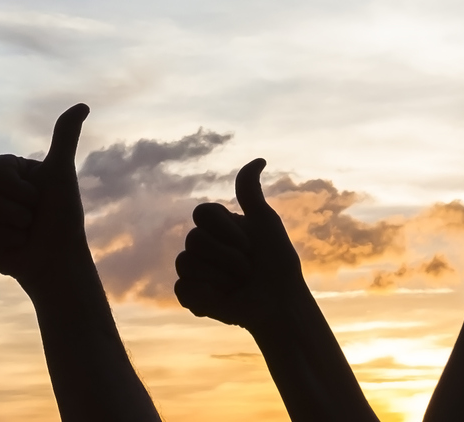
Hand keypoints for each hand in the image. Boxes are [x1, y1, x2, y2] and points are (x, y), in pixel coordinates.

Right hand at [0, 103, 92, 294]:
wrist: (56, 260)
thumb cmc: (62, 217)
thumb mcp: (62, 176)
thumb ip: (65, 139)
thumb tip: (82, 105)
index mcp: (4, 170)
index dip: (16, 190)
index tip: (36, 200)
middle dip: (6, 212)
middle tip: (29, 223)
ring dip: (1, 235)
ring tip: (21, 240)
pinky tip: (4, 252)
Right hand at [174, 158, 306, 331]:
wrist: (280, 304)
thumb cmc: (278, 264)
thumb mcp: (266, 223)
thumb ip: (251, 193)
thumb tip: (260, 159)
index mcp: (218, 225)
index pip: (202, 212)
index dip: (226, 230)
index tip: (249, 244)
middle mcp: (202, 244)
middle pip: (193, 239)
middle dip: (227, 257)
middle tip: (248, 270)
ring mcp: (194, 270)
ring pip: (185, 264)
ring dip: (220, 278)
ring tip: (237, 287)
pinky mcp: (191, 296)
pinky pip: (182, 289)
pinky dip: (206, 296)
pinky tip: (223, 301)